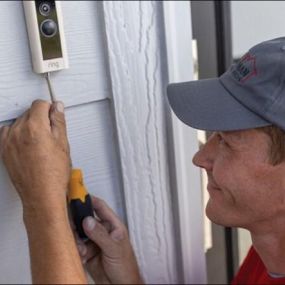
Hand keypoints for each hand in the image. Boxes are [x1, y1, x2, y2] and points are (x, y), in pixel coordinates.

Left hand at [0, 100, 70, 216]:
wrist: (41, 194)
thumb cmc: (53, 174)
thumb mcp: (63, 143)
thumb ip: (59, 121)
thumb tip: (57, 107)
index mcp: (34, 127)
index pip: (40, 104)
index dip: (50, 108)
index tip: (54, 115)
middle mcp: (18, 132)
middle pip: (29, 112)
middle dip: (40, 118)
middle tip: (51, 134)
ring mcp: (8, 141)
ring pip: (19, 122)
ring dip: (29, 126)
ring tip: (40, 142)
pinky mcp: (4, 151)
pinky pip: (8, 133)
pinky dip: (17, 134)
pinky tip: (28, 145)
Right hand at [76, 196, 142, 283]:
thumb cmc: (126, 267)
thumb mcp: (114, 248)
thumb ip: (100, 234)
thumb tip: (88, 221)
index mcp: (112, 224)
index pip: (99, 206)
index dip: (88, 199)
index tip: (76, 195)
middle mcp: (102, 231)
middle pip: (85, 219)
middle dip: (78, 223)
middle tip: (73, 227)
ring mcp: (93, 241)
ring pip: (78, 233)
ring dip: (77, 240)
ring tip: (82, 249)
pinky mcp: (86, 252)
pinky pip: (76, 246)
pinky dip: (76, 250)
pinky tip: (82, 256)